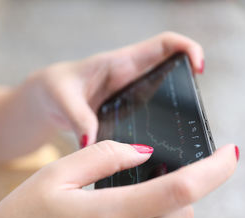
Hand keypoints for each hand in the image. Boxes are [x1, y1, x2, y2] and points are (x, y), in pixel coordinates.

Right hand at [0, 141, 236, 217]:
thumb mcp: (54, 177)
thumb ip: (104, 157)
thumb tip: (143, 152)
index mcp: (110, 217)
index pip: (182, 191)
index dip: (214, 169)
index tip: (232, 151)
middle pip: (183, 214)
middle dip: (178, 190)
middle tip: (149, 174)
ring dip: (154, 211)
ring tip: (108, 204)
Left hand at [20, 32, 203, 147]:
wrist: (44, 103)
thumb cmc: (52, 90)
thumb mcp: (61, 99)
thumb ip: (78, 118)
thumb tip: (92, 142)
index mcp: (120, 64)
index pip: (163, 45)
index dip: (187, 48)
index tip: (199, 67)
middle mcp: (132, 78)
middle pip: (172, 70)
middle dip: (189, 82)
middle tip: (197, 108)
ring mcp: (133, 96)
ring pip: (166, 94)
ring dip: (180, 105)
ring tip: (187, 130)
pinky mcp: (129, 112)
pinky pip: (154, 113)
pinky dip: (164, 123)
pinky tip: (165, 145)